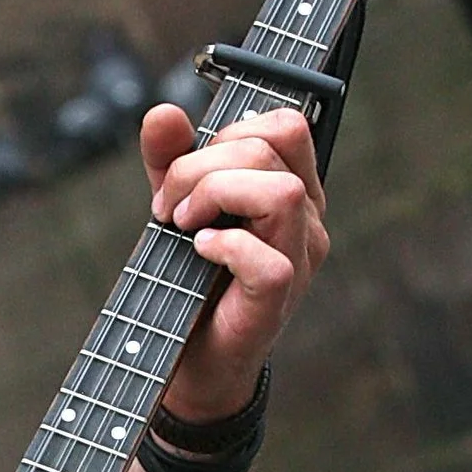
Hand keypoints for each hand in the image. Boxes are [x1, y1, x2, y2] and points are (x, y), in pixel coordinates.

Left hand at [140, 100, 328, 423]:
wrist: (191, 358)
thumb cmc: (190, 280)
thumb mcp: (175, 206)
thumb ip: (170, 159)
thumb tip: (163, 113)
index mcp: (293, 190)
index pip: (286, 126)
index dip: (231, 131)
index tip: (187, 170)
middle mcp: (307, 220)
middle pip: (272, 147)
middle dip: (203, 164)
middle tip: (169, 206)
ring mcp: (300, 259)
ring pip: (282, 192)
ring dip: (216, 195)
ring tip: (184, 225)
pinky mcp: (279, 298)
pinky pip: (269, 260)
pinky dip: (225, 247)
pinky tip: (199, 252)